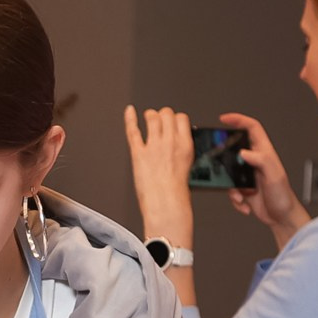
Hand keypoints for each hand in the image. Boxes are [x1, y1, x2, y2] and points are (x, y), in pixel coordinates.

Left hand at [123, 106, 194, 247]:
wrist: (166, 205)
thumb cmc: (177, 192)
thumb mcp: (188, 166)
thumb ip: (181, 150)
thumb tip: (177, 142)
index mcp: (185, 145)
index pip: (182, 118)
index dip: (175, 118)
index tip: (172, 121)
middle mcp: (170, 142)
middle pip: (166, 113)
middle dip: (162, 115)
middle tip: (159, 120)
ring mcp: (153, 146)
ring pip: (151, 117)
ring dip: (149, 116)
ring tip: (148, 119)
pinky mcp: (138, 153)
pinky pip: (133, 130)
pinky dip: (130, 119)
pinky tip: (129, 112)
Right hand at [216, 112, 308, 238]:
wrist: (282, 218)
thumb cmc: (283, 197)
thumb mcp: (274, 176)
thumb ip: (261, 161)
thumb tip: (244, 152)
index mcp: (265, 154)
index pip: (252, 129)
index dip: (239, 120)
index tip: (224, 119)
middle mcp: (255, 162)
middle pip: (235, 149)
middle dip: (225, 156)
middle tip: (218, 161)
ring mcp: (248, 175)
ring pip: (229, 173)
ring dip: (231, 187)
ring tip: (241, 195)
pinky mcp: (244, 188)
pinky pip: (231, 190)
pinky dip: (235, 200)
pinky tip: (245, 205)